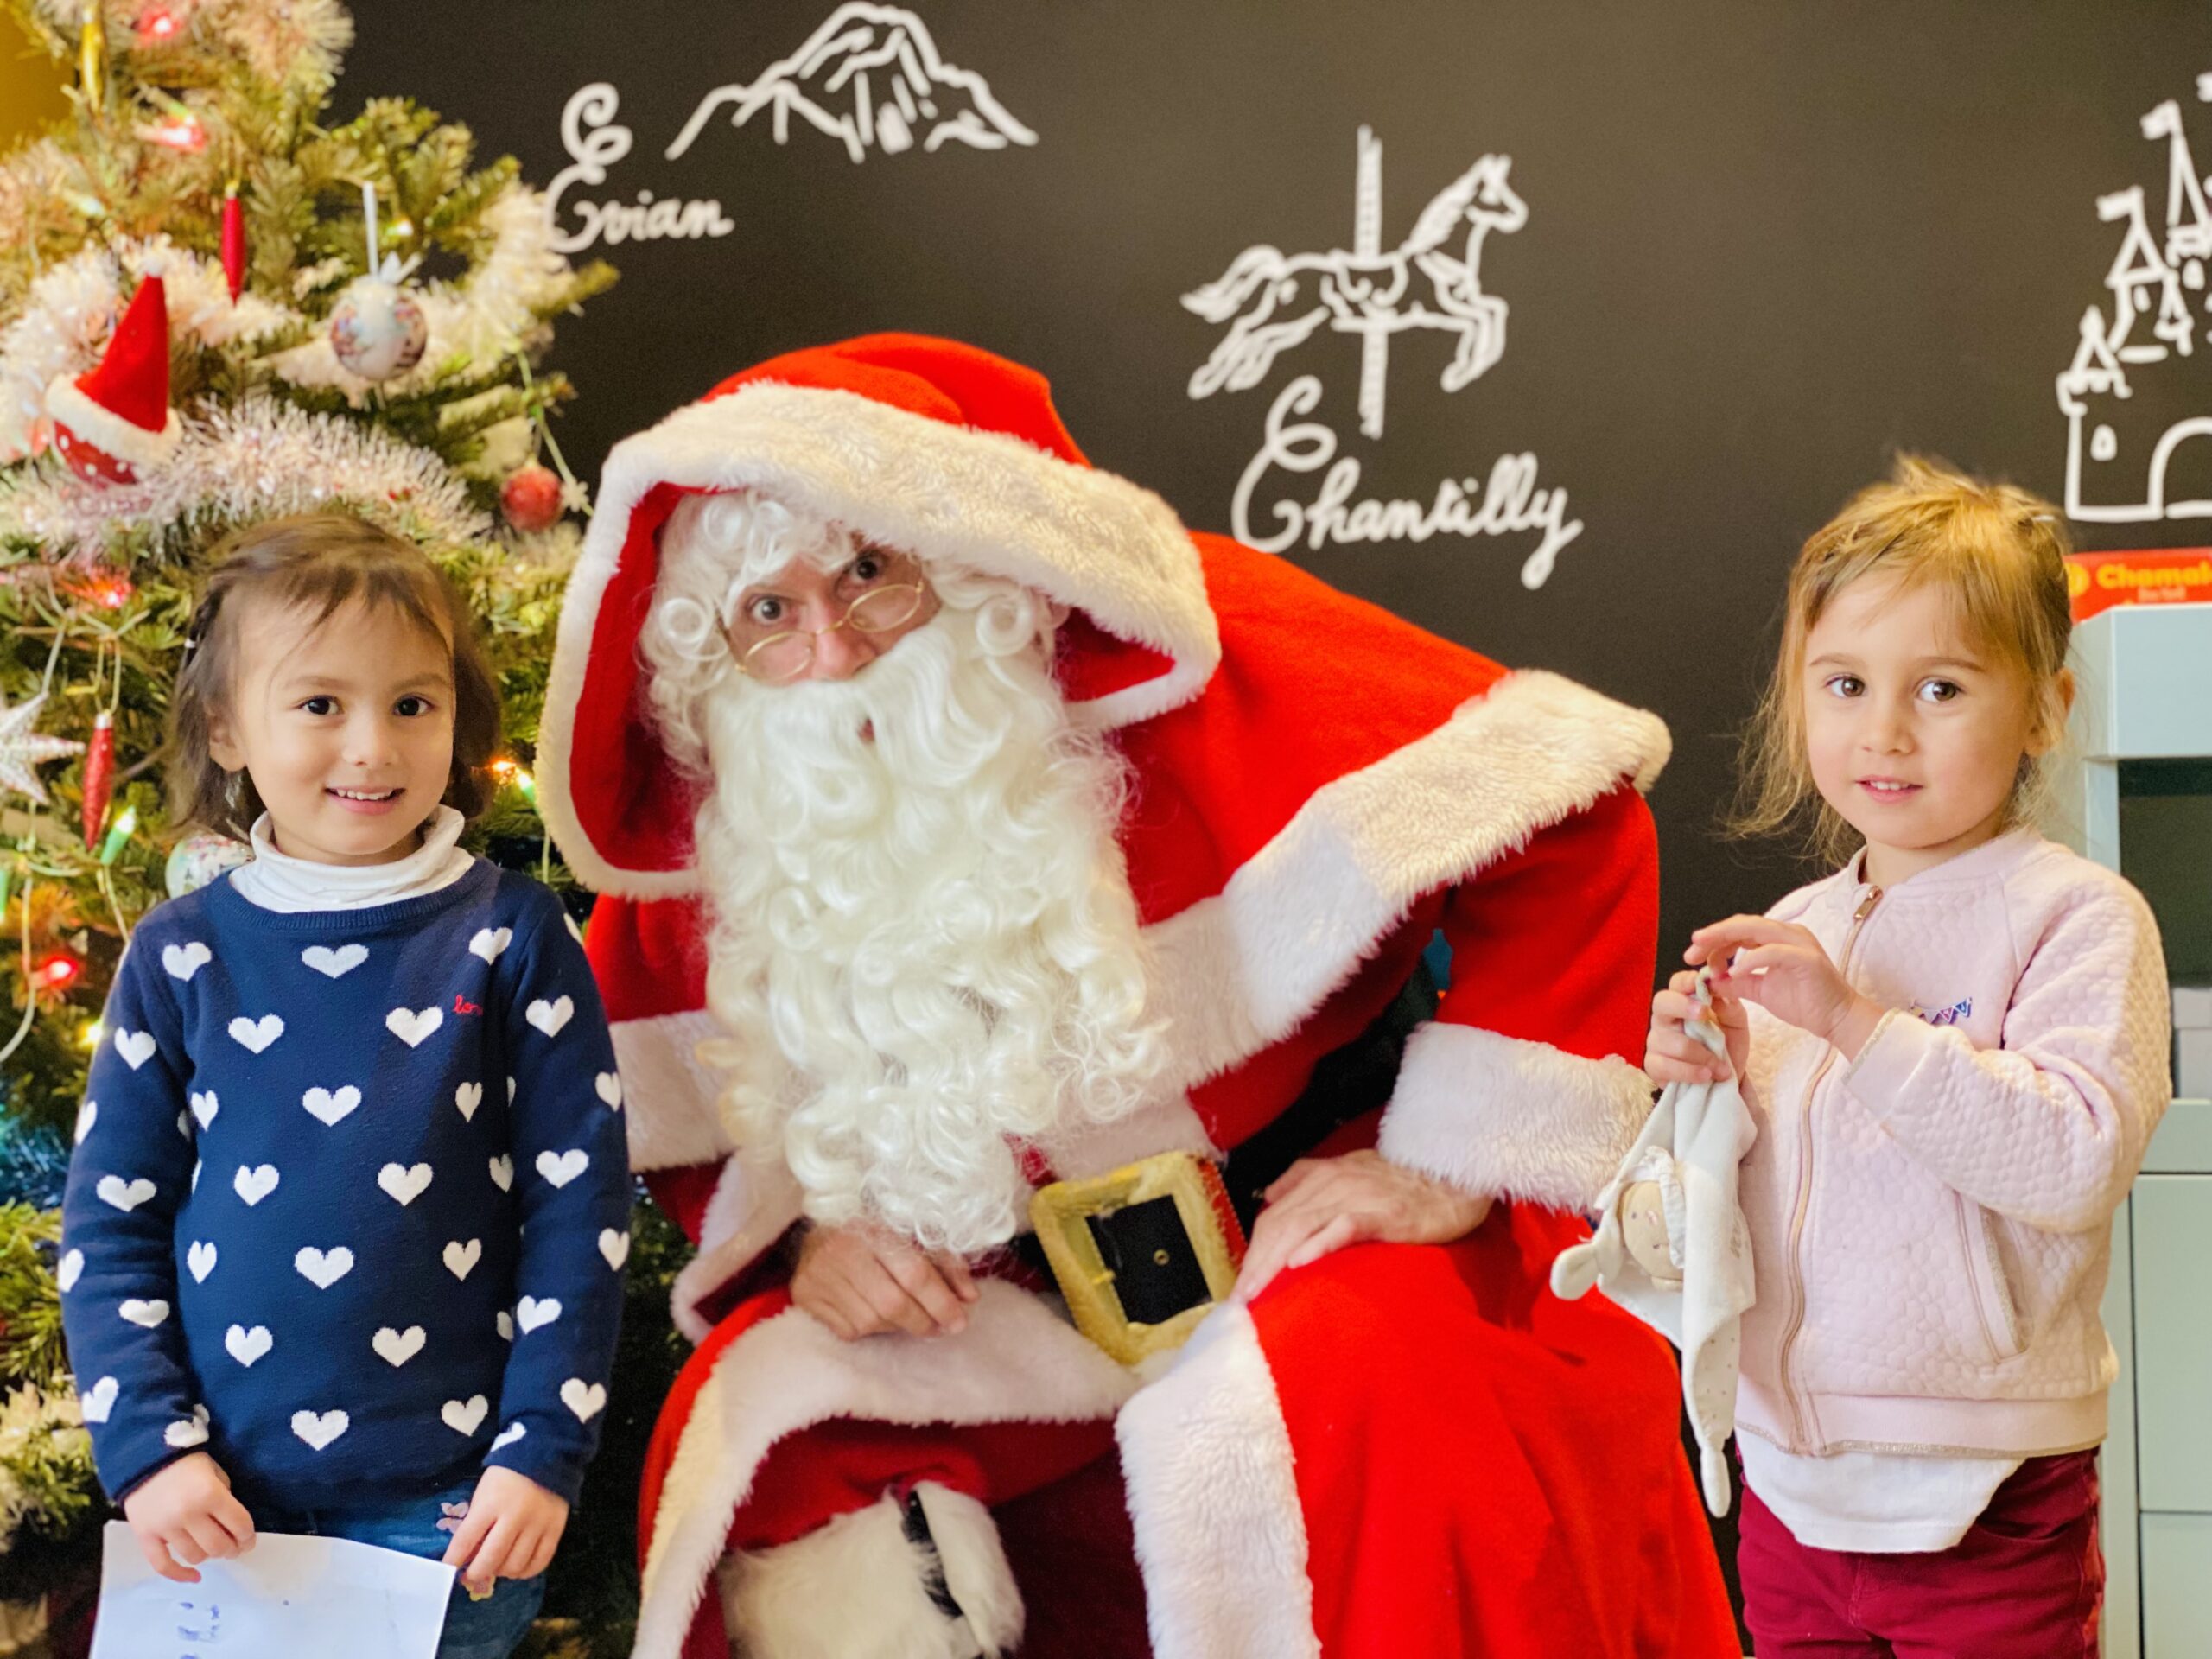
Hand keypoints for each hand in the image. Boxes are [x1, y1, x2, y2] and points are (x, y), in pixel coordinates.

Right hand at [121, 1451, 254, 1583]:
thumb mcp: (215, 1472)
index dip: (248, 1536)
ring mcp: (165, 1527)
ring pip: (195, 1556)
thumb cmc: (187, 1464)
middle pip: (218, 1546)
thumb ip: (225, 1499)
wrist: (145, 1458)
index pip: (239, 1525)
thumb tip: (233, 1527)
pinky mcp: (145, 1536)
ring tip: (212, 1549)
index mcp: (210, 1494)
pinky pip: (162, 1565)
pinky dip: (179, 1575)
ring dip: (208, 1556)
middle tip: (234, 1547)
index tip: (249, 1540)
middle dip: (232, 1549)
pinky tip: (195, 1576)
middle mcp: (187, 1513)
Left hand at [439, 1466, 568, 1595]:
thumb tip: (468, 1557)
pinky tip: (516, 1568)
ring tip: (496, 1567)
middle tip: (470, 1575)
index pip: (466, 1540)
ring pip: (515, 1565)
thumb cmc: (506, 1477)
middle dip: (476, 1573)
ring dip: (501, 1572)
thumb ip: (476, 1524)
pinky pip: (539, 1562)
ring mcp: (538, 1524)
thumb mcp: (483, 1494)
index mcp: (491, 1503)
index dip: (454, 1560)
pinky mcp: (556, 1529)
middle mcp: (515, 1516)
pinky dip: (525, 1572)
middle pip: (491, 1558)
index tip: (448, 1571)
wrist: (545, 1456)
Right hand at [791, 1222, 979, 1340]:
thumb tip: (970, 1297)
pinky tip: (879, 1316)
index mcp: (873, 1227)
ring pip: (871, 1321)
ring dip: (899, 1327)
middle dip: (924, 1320)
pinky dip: (872, 1329)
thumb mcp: (910, 1236)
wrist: (816, 1234)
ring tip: (912, 1319)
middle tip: (942, 1327)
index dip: (941, 1300)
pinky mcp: (806, 1297)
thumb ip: (943, 1262)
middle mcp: (842, 1250)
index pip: (914, 1272)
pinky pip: (849, 1330)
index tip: (960, 1319)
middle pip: (893, 1302)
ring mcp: (820, 1276)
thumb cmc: (873, 1234)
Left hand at [1233, 1150, 1491, 1306]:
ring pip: (1302, 1226)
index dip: (1254, 1249)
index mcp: (1322, 1175)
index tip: (1241, 1284)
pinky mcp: (1383, 1212)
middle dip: (1255, 1263)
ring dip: (1274, 1261)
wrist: (1455, 1177)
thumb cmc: (1405, 1181)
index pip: (1274, 1214)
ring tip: (1257, 1292)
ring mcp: (1356, 1196)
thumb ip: (1308, 1178)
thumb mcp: (1351, 1170)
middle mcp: (1332, 1182)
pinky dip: (1318, 1244)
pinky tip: (1299, 1264)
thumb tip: (1269, 1195)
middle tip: (1240, 1300)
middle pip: (1280, 1223)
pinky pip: (1343, 1227)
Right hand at [1645, 969, 1750, 1083]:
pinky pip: (1666, 1066)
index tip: (1699, 984)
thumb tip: (1719, 986)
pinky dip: (1690, 1072)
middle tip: (1703, 1013)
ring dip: (1700, 1055)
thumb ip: (1729, 1005)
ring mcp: (1656, 1041)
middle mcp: (1665, 1018)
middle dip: (1681, 1006)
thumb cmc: (1728, 1044)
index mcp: (1684, 1001)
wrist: (1727, 1078)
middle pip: (1661, 1002)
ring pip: (1670, 1041)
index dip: (1686, 981)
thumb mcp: (1736, 1023)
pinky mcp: (1653, 1065)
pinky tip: (1706, 1076)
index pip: (1677, 983)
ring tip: (1721, 1068)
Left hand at [1689, 915, 1884, 1058]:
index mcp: (1776, 939)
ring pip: (1756, 930)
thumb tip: (1708, 979)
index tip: (1692, 956)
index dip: (1713, 940)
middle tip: (1690, 950)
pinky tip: (1734, 972)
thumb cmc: (1803, 1002)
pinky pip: (1774, 952)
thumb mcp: (1759, 990)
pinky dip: (1751, 960)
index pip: (1738, 930)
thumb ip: (1735, 982)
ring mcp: (1799, 943)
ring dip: (1726, 941)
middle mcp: (1788, 934)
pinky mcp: (1807, 958)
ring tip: (1704, 955)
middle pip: (1743, 925)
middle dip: (1713, 936)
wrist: (1835, 1020)